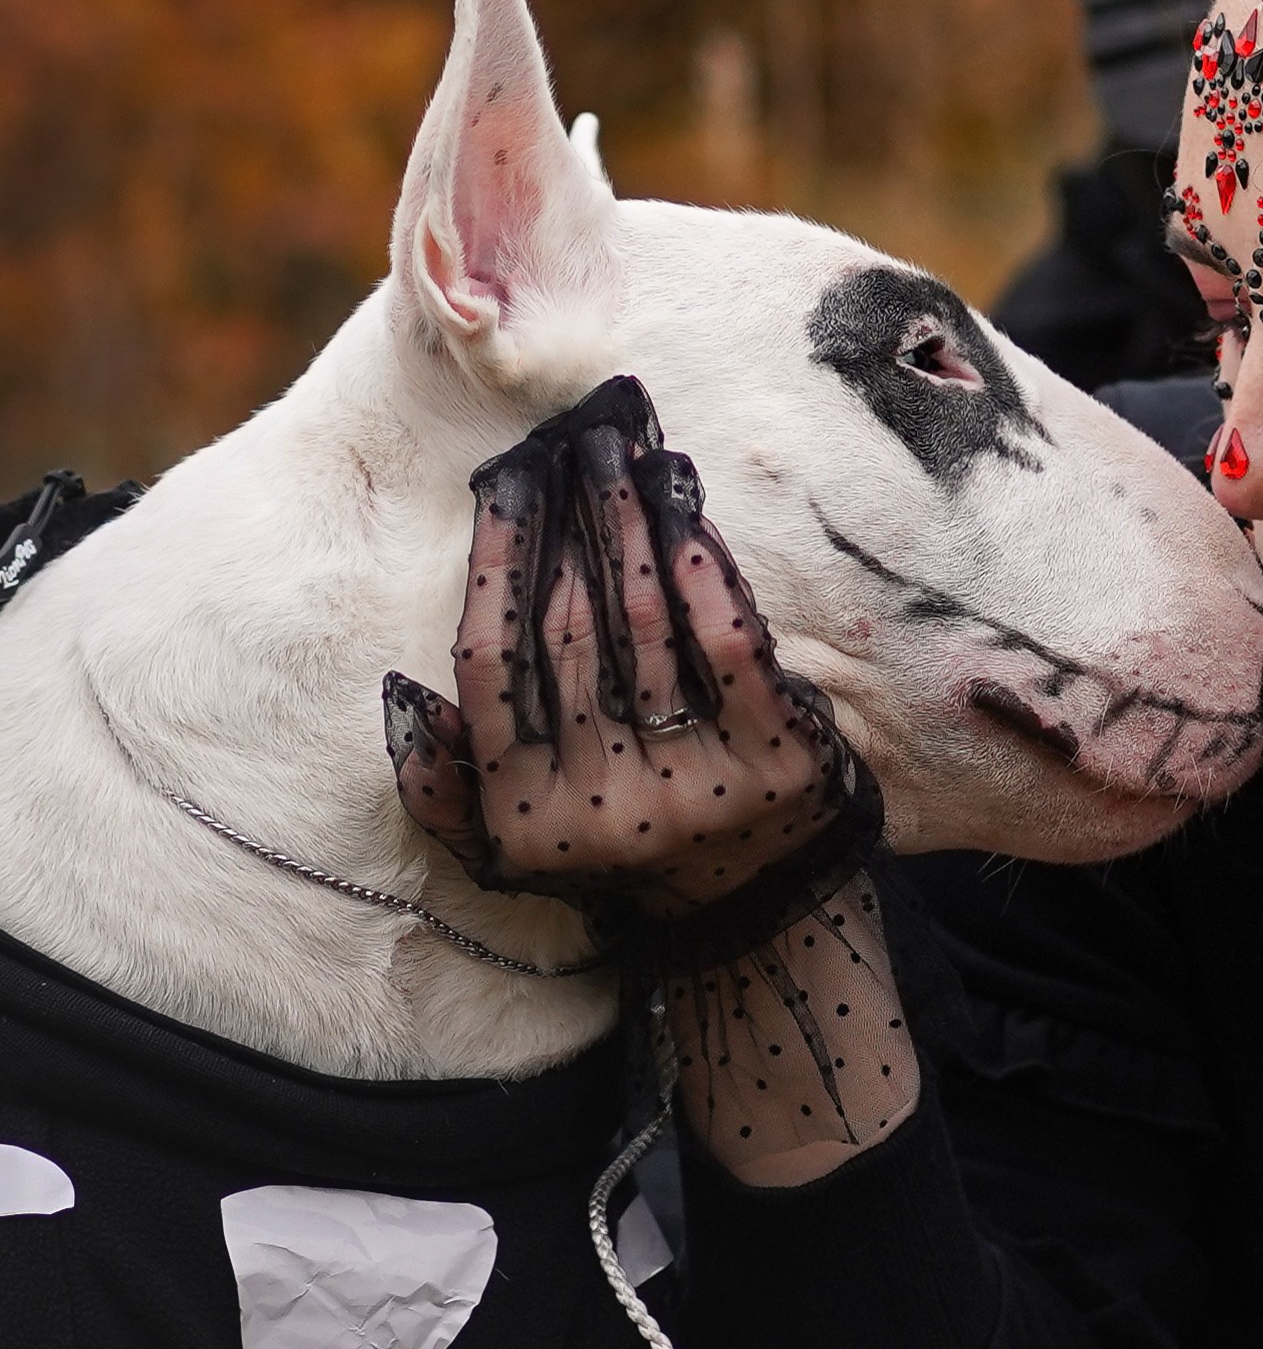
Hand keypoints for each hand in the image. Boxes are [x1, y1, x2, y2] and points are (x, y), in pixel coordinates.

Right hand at [384, 375, 872, 920]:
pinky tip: (685, 508)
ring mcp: (691, 783)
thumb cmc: (623, 838)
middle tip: (571, 446)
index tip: (505, 485)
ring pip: (646, 625)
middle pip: (570, 632)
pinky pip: (728, 644)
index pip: (492, 665)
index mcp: (525, 811)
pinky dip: (704, 570)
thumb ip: (449, 783)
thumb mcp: (518, 839)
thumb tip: (404, 696)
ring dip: (630, 525)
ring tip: (622, 455)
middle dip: (569, 524)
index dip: (495, 564)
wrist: (757, 902)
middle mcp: (602, 803)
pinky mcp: (773, 759)